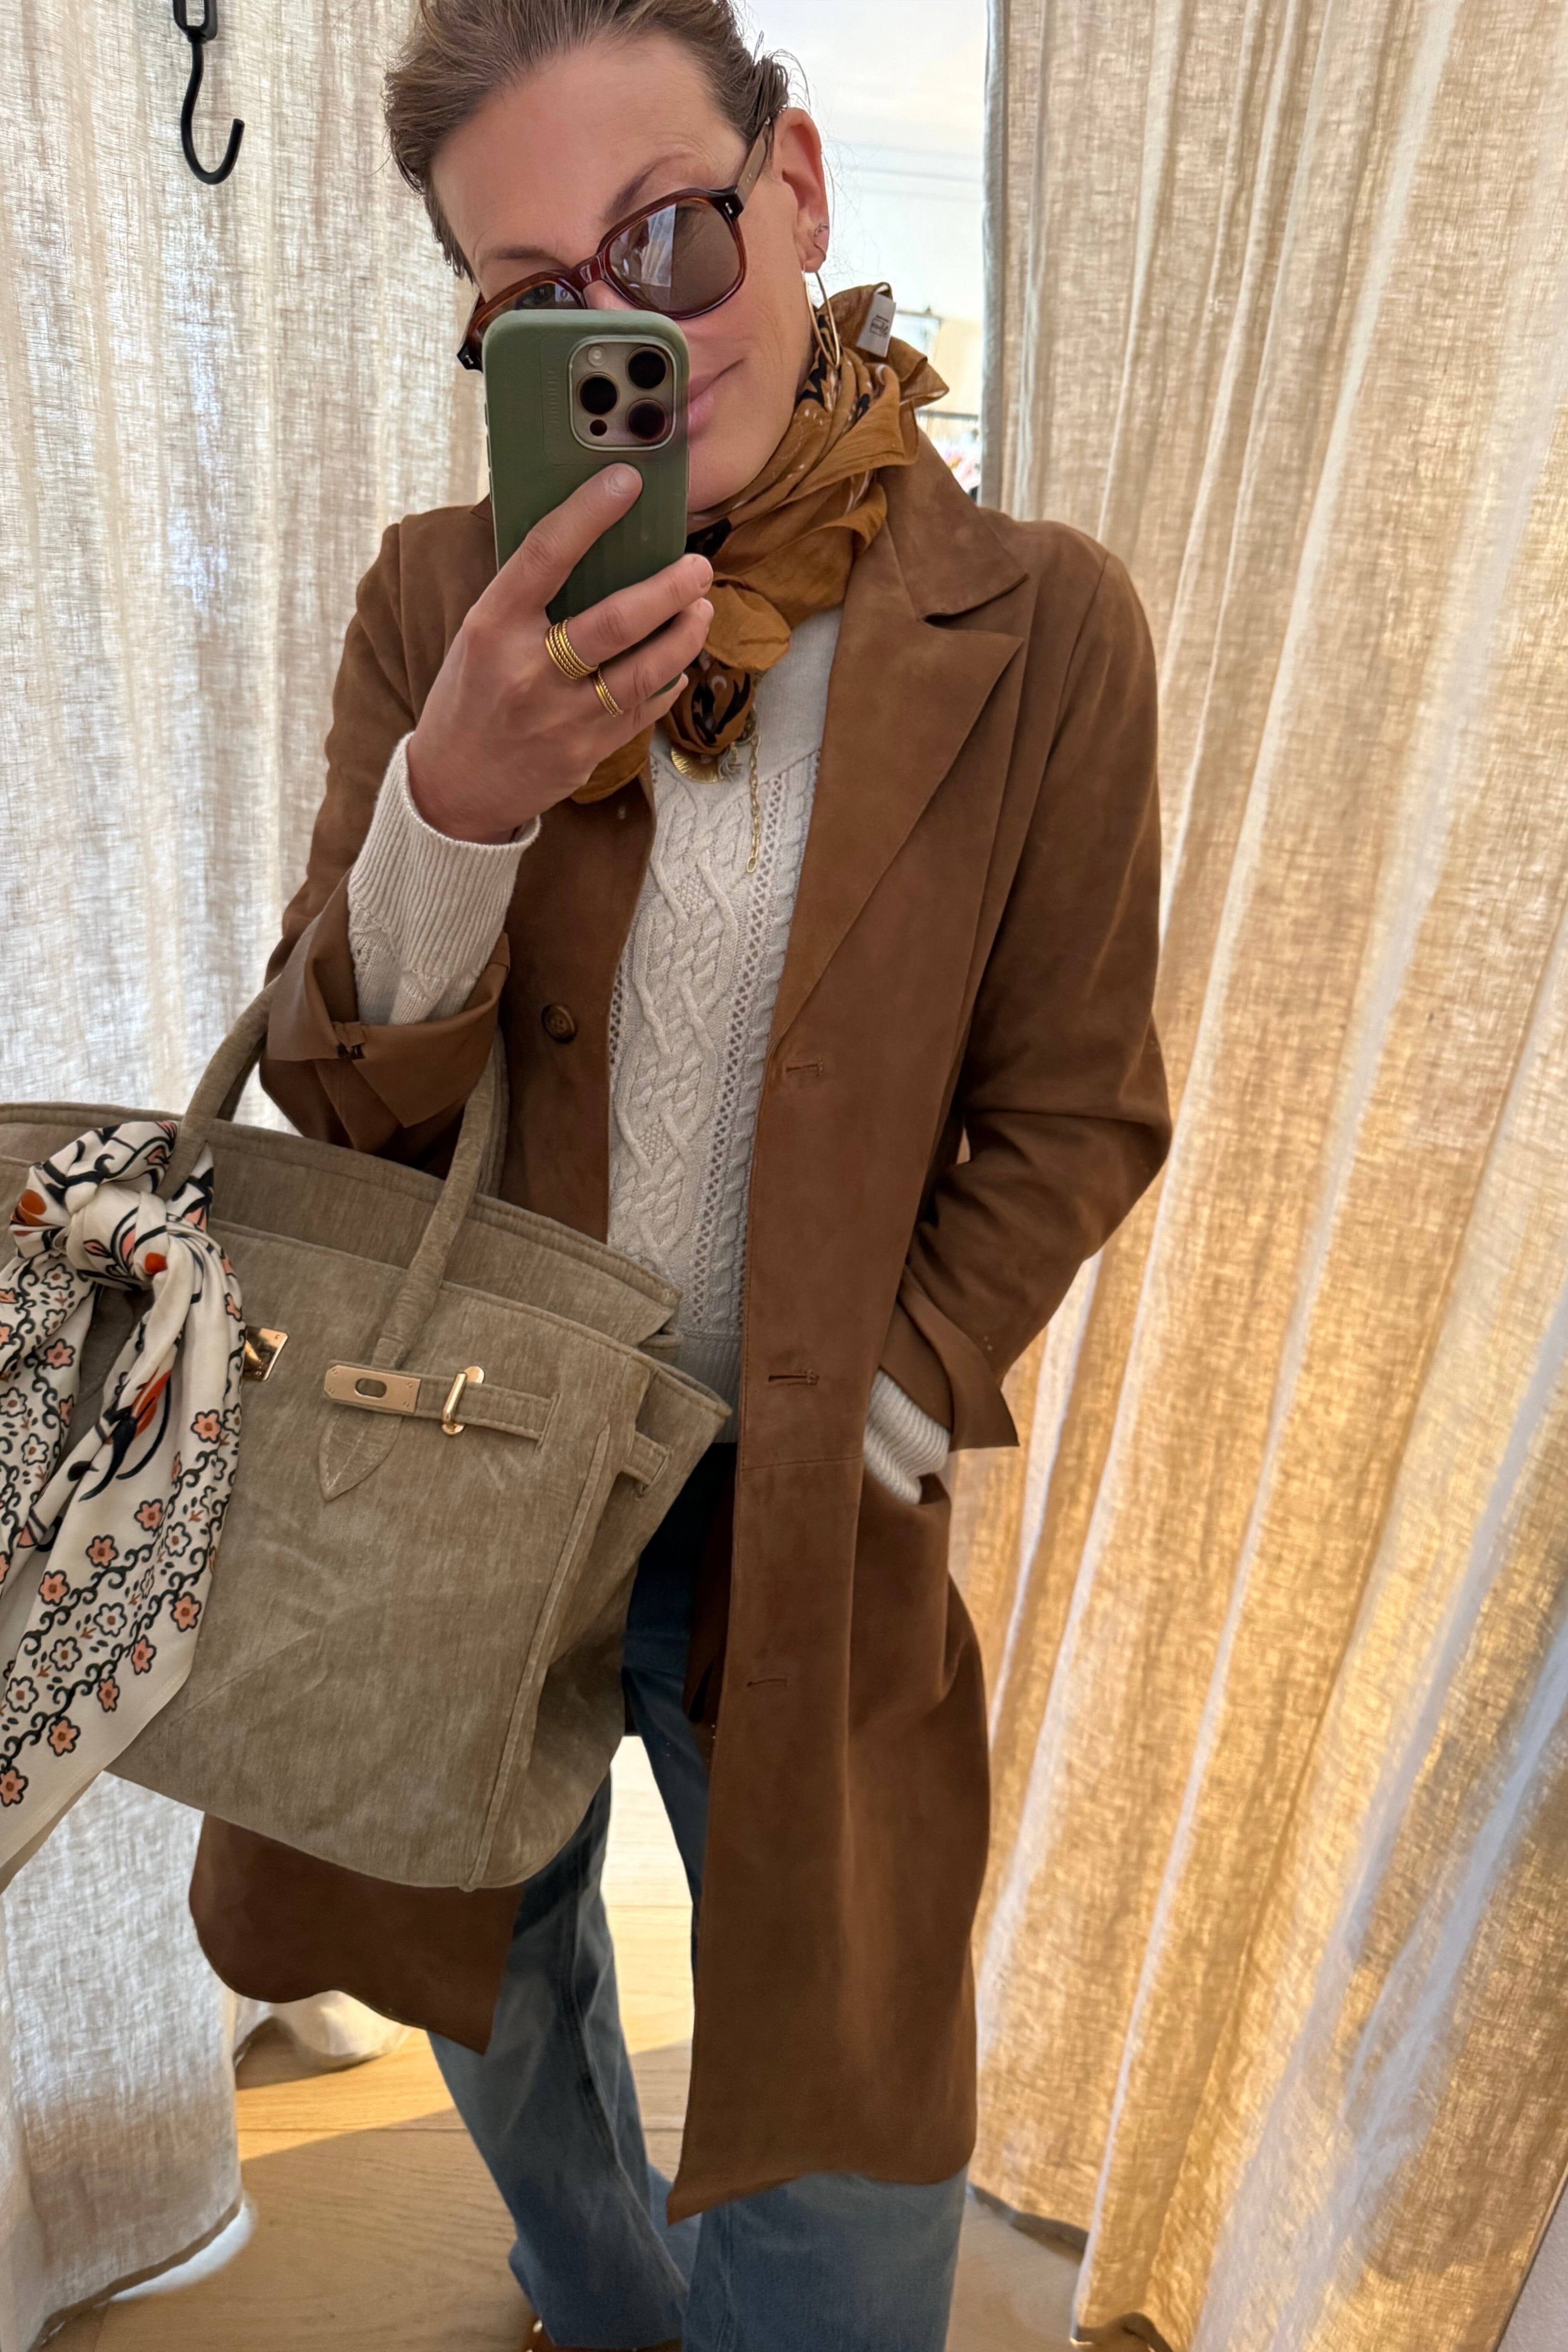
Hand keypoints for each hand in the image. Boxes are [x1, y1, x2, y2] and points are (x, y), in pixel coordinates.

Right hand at [405, 465, 712, 843]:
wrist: (452, 788)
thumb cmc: (469, 698)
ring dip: (684, 636)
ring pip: (642, 671)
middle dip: (667, 590)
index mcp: (492, 629)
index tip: (627, 481)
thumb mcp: (480, 637)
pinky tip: (681, 660)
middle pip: (614, 622)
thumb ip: (526, 599)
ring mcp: (561, 718)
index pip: (544, 556)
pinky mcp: (585, 753)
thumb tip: (588, 541)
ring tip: (702, 609)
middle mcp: (527, 671)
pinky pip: (642, 709)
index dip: (588, 514)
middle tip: (698, 567)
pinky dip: (668, 681)